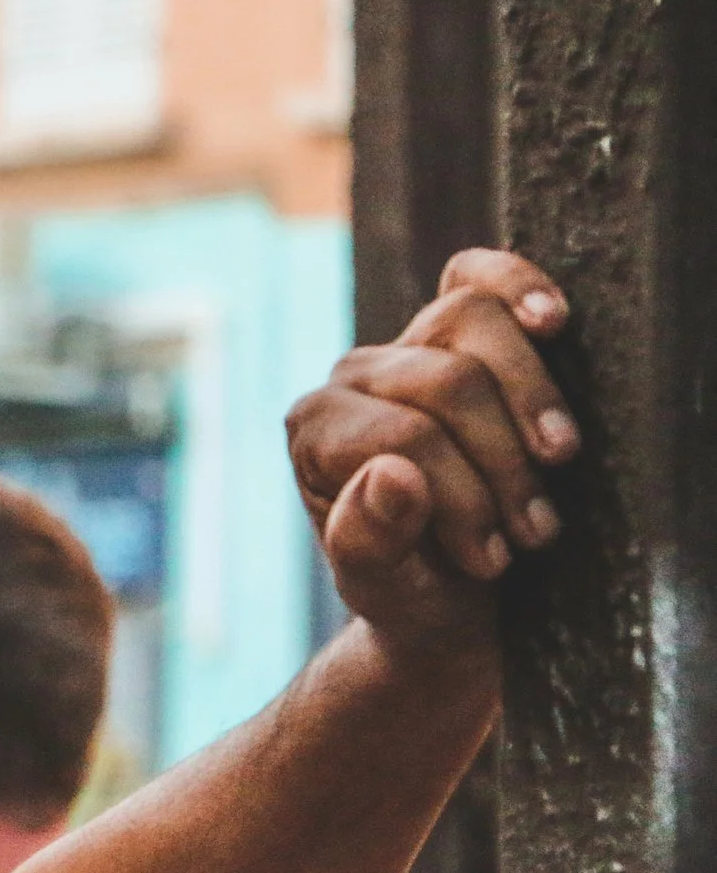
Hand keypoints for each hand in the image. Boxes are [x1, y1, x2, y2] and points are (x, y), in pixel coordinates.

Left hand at [285, 248, 580, 661]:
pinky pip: (479, 277)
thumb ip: (369, 542)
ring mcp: (405, 345)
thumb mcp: (384, 591)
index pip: (405, 437)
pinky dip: (518, 286)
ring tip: (557, 466)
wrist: (444, 594)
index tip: (491, 559)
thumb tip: (391, 474)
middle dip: (503, 462)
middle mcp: (351, 376)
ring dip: (534, 400)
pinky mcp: (455, 328)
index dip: (462, 497)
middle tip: (533, 533)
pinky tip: (552, 321)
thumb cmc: (409, 592)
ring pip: (474, 320)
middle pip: (449, 381)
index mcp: (315, 430)